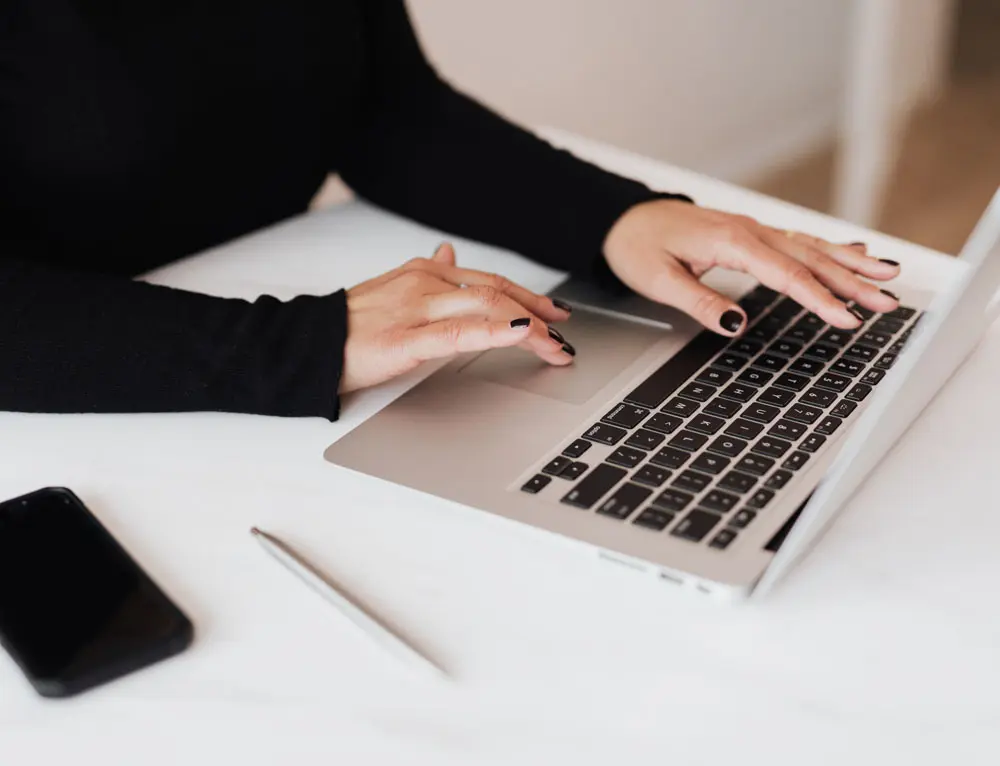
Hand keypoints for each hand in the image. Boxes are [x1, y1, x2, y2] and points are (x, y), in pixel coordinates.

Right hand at [339, 243, 574, 392]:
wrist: (306, 344)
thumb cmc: (349, 325)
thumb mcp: (393, 289)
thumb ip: (428, 273)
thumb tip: (449, 252)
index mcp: (424, 272)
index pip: (489, 281)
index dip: (528, 296)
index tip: (554, 312)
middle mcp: (425, 283)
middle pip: (497, 293)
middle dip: (539, 313)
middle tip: (566, 333)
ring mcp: (416, 309)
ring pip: (487, 310)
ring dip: (530, 328)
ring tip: (555, 346)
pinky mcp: (405, 339)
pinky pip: (458, 333)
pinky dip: (496, 332)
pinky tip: (520, 335)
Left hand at [603, 199, 901, 334]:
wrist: (624, 219)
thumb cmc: (638, 247)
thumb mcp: (658, 281)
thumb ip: (699, 302)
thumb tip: (735, 325)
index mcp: (730, 241)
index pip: (786, 274)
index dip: (819, 298)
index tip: (847, 318)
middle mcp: (749, 231)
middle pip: (810, 258)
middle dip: (853, 281)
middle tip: (889, 300)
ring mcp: (753, 230)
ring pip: (811, 246)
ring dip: (851, 263)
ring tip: (889, 276)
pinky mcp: (751, 235)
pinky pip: (799, 241)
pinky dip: (831, 247)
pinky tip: (855, 251)